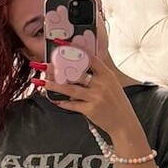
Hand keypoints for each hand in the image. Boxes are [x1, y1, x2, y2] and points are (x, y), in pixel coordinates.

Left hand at [43, 20, 138, 144]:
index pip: (90, 58)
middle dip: (58, 69)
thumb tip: (77, 69)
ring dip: (54, 86)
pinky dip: (63, 103)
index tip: (62, 45)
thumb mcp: (111, 84)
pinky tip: (55, 101)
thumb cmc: (116, 102)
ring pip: (70, 89)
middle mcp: (101, 84)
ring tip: (42, 82)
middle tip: (44, 65)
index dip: (75, 51)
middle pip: (76, 73)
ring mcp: (96, 97)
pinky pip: (72, 105)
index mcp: (107, 75)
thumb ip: (97, 76)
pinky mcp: (91, 110)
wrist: (124, 123)